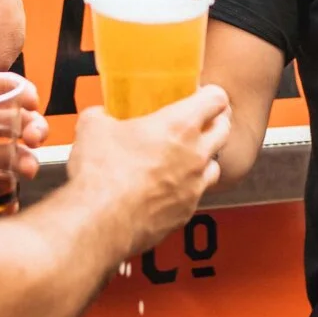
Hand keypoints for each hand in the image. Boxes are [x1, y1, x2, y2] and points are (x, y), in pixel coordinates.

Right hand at [68, 86, 232, 252]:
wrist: (99, 223)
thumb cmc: (102, 176)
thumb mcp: (93, 128)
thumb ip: (102, 115)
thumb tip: (99, 115)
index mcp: (179, 126)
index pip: (217, 99)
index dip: (210, 94)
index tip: (199, 94)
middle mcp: (195, 156)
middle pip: (224, 130)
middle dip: (214, 123)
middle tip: (196, 122)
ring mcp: (194, 187)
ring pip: (215, 166)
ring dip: (204, 159)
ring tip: (183, 157)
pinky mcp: (185, 214)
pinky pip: (195, 196)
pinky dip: (186, 189)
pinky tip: (165, 188)